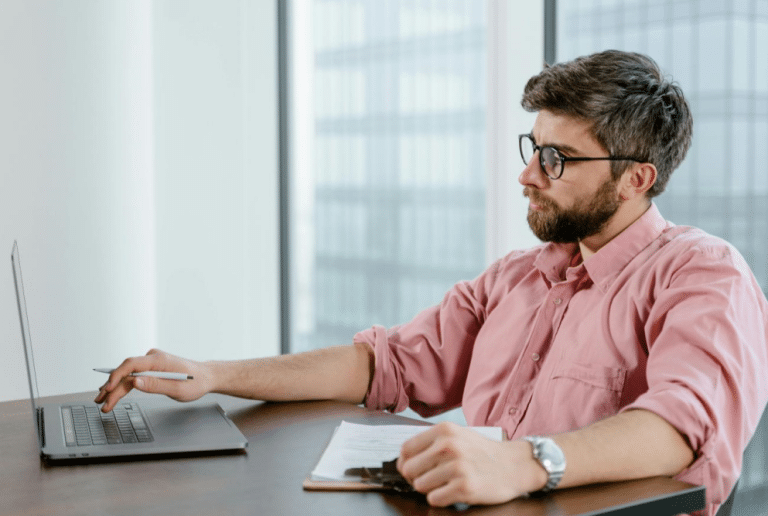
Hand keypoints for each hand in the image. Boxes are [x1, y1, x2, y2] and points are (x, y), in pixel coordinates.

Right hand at [94, 349, 210, 411]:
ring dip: (115, 387)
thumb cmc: (195, 383)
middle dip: (112, 387)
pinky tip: (112, 392)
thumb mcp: (177, 388)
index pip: (131, 364)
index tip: (108, 388)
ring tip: (102, 401)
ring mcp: (152, 362)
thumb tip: (135, 382)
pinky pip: (134, 375)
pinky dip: (124, 385)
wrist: (206, 377)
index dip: (117, 376)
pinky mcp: (152, 367)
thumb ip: (155, 385)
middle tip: (101, 402)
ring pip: (128, 374)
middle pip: (127, 372)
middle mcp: (154, 358)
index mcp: (159, 360)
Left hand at [397, 422, 546, 506]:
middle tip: (431, 479)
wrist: (516, 465)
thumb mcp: (458, 436)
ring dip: (430, 489)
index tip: (413, 469)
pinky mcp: (464, 486)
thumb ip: (432, 443)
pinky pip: (434, 499)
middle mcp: (448, 445)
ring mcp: (457, 466)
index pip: (406, 449)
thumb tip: (405, 460)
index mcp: (444, 430)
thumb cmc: (484, 452)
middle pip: (409, 469)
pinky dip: (441, 499)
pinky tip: (453, 492)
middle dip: (416, 478)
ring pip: (420, 486)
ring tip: (447, 484)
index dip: (406, 463)